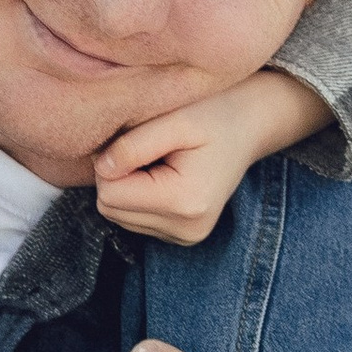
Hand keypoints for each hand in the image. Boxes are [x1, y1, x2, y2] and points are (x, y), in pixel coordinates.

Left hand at [94, 71, 329, 245]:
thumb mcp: (175, 119)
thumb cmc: (213, 113)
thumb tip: (101, 168)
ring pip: (117, 215)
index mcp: (185, 202)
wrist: (250, 124)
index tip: (138, 139)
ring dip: (127, 185)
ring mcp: (185, 237)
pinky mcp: (181, 236)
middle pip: (110, 208)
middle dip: (118, 175)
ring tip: (159, 159)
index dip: (112, 162)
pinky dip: (139, 195)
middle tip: (148, 146)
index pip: (109, 193)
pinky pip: (133, 219)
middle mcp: (186, 229)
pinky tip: (163, 175)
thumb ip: (133, 145)